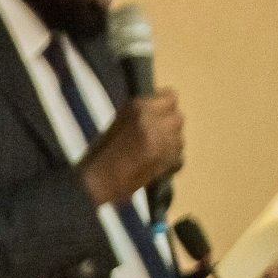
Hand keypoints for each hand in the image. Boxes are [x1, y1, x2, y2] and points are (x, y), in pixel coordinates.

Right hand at [80, 90, 184, 207]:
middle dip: (169, 128)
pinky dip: (170, 162)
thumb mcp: (121, 122)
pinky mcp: (168, 160)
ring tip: (152, 154)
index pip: (171, 97)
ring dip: (170, 146)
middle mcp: (154, 119)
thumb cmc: (103, 151)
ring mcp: (163, 140)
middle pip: (178, 118)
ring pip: (180, 139)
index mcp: (139, 106)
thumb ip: (144, 114)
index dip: (165, 108)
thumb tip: (163, 113)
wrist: (97, 180)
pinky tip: (154, 166)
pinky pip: (179, 157)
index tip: (159, 117)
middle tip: (155, 139)